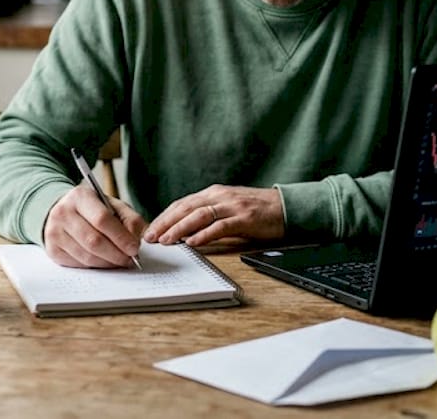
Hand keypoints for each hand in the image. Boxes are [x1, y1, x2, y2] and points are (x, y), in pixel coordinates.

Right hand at [43, 183, 147, 267]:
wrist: (62, 211)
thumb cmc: (93, 209)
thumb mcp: (112, 205)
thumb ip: (130, 219)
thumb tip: (137, 240)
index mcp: (80, 196)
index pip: (102, 219)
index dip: (120, 237)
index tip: (134, 248)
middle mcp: (62, 213)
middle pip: (93, 241)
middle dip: (116, 254)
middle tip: (129, 259)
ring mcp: (54, 232)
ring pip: (86, 256)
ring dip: (107, 263)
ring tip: (119, 261)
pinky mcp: (52, 250)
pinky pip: (78, 264)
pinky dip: (95, 266)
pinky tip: (104, 261)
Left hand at [143, 185, 284, 247]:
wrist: (285, 206)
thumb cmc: (256, 210)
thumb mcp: (227, 208)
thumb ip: (208, 215)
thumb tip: (184, 231)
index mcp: (213, 193)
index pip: (182, 204)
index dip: (164, 216)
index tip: (150, 229)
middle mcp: (219, 196)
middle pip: (186, 208)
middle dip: (165, 223)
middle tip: (150, 237)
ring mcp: (232, 206)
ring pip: (199, 215)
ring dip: (180, 228)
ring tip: (166, 240)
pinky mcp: (244, 218)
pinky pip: (220, 226)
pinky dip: (205, 234)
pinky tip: (193, 242)